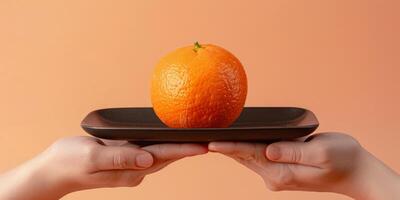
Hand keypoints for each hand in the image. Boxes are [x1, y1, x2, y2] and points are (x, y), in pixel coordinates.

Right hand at [0, 136, 207, 199]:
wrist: (53, 171)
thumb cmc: (69, 162)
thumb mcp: (92, 157)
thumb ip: (121, 158)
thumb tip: (149, 159)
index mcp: (131, 169)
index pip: (164, 156)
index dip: (186, 149)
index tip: (207, 145)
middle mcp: (136, 169)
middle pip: (168, 156)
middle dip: (190, 148)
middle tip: (212, 138)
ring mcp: (131, 166)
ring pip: (162, 155)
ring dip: (180, 147)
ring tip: (199, 138)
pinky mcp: (125, 161)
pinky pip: (150, 151)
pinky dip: (164, 145)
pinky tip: (169, 138)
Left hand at [209, 132, 399, 199]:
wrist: (357, 174)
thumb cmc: (345, 159)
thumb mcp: (323, 152)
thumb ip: (294, 152)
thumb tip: (269, 150)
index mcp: (283, 172)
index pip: (250, 155)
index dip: (229, 147)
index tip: (210, 143)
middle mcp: (275, 176)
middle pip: (244, 157)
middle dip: (223, 146)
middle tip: (201, 135)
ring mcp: (277, 176)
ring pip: (248, 158)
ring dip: (231, 148)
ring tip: (211, 136)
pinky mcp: (281, 171)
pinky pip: (257, 157)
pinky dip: (244, 149)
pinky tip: (235, 141)